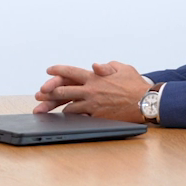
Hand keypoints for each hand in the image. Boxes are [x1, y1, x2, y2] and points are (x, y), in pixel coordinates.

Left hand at [32, 61, 149, 122]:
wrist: (146, 101)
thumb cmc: (135, 84)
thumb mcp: (122, 68)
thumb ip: (106, 66)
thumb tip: (95, 66)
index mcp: (94, 77)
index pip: (70, 72)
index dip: (58, 70)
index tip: (49, 71)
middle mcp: (90, 90)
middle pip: (63, 90)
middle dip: (48, 93)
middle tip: (39, 95)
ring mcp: (93, 105)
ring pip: (68, 107)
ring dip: (57, 108)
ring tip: (46, 110)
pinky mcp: (97, 117)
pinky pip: (79, 118)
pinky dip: (70, 119)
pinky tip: (63, 120)